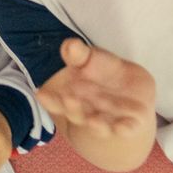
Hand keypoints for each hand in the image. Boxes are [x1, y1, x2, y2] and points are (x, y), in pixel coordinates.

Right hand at [36, 39, 155, 138]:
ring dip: (96, 124)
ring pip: (100, 125)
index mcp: (72, 98)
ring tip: (93, 121)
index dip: (50, 100)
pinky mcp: (129, 123)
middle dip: (72, 108)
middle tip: (68, 100)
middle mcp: (87, 112)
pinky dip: (124, 128)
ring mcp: (108, 120)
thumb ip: (78, 55)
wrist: (132, 92)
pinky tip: (123, 127)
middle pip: (77, 113)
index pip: (56, 102)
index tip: (41, 94)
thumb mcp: (88, 61)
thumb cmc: (102, 74)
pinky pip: (126, 128)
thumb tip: (70, 45)